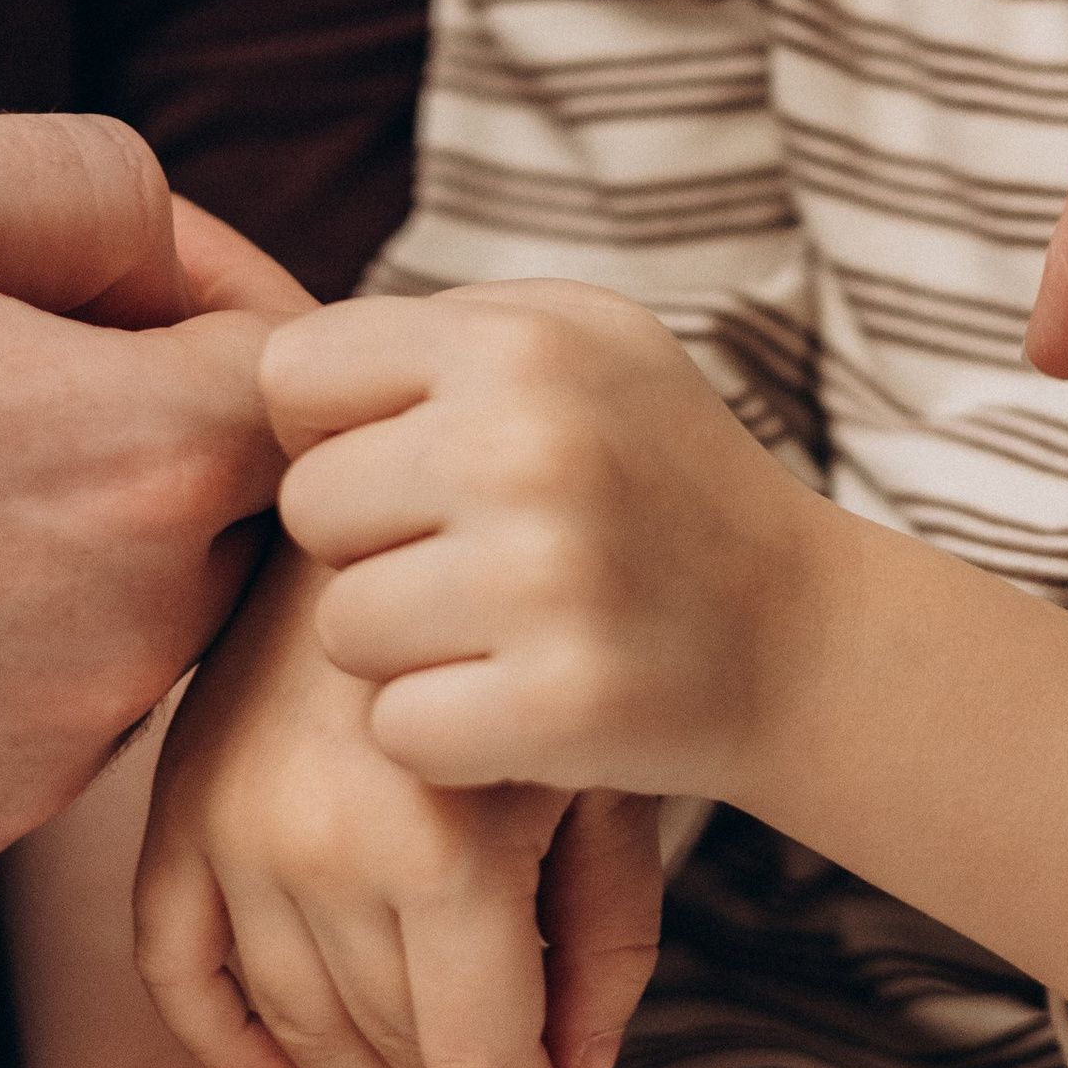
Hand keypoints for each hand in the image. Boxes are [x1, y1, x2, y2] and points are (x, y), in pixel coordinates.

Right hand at [0, 115, 304, 928]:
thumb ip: (88, 186)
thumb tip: (180, 254)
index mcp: (149, 461)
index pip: (299, 380)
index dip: (218, 305)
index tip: (113, 281)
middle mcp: (135, 636)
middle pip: (223, 514)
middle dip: (142, 436)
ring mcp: (40, 767)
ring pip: (118, 630)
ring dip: (52, 556)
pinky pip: (4, 737)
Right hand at [135, 540, 664, 1067]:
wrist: (432, 486)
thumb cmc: (558, 627)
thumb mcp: (613, 773)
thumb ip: (606, 934)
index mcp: (437, 845)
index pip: (475, 1057)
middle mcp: (316, 846)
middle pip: (386, 1048)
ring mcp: (233, 826)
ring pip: (293, 1019)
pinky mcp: (180, 798)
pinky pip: (171, 954)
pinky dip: (218, 1033)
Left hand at [265, 284, 821, 801]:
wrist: (805, 635)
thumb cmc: (656, 478)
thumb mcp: (579, 345)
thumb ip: (433, 331)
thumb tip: (263, 363)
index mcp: (521, 339)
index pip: (292, 378)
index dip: (338, 433)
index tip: (416, 469)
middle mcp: (530, 444)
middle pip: (309, 509)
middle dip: (372, 546)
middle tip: (476, 561)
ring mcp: (548, 579)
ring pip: (342, 630)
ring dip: (406, 648)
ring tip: (506, 629)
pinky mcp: (561, 705)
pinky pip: (398, 729)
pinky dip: (447, 735)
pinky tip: (522, 701)